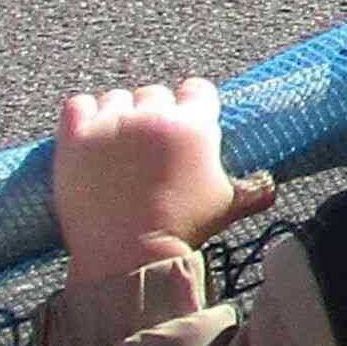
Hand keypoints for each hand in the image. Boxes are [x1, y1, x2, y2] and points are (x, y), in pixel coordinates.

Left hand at [51, 82, 271, 281]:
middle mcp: (153, 116)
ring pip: (115, 98)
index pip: (197, 89)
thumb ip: (254, 189)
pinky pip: (77, 105)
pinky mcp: (75, 138)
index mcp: (195, 125)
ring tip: (118, 144)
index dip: (192, 104)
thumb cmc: (182, 229)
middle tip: (150, 143)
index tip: (185, 122)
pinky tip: (90, 134)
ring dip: (117, 115)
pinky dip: (82, 114)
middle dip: (154, 113)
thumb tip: (270, 185)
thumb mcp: (228, 206)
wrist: (128, 256)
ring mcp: (111, 125)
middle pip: (154, 92)